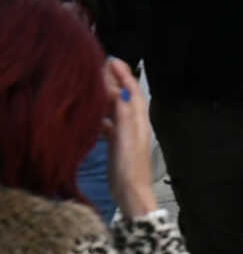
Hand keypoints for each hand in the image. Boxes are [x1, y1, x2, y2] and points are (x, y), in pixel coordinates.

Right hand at [104, 58, 156, 219]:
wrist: (130, 193)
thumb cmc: (128, 167)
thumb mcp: (126, 138)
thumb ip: (124, 115)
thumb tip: (121, 91)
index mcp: (139, 120)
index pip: (132, 91)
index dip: (123, 75)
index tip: (112, 61)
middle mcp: (135, 124)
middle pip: (125, 97)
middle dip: (115, 82)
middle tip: (101, 68)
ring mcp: (126, 134)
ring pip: (117, 109)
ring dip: (108, 97)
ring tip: (94, 86)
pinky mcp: (118, 145)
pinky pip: (110, 124)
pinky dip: (102, 116)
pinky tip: (92, 115)